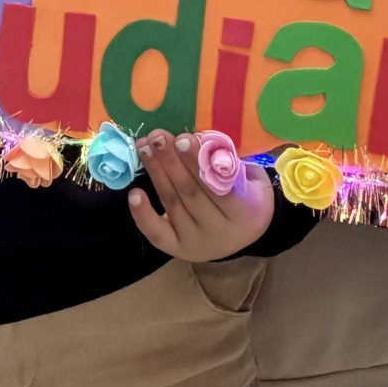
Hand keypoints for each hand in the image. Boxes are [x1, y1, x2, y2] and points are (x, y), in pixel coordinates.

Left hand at [129, 130, 274, 261]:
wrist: (247, 233)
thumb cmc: (248, 195)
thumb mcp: (252, 177)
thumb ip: (231, 163)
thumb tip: (200, 139)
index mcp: (246, 213)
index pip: (219, 187)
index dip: (199, 163)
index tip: (183, 138)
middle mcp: (220, 232)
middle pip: (191, 193)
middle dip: (172, 161)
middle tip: (157, 137)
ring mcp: (197, 243)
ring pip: (173, 204)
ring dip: (156, 173)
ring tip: (144, 148)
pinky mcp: (177, 249)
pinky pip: (157, 234)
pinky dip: (143, 215)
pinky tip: (134, 194)